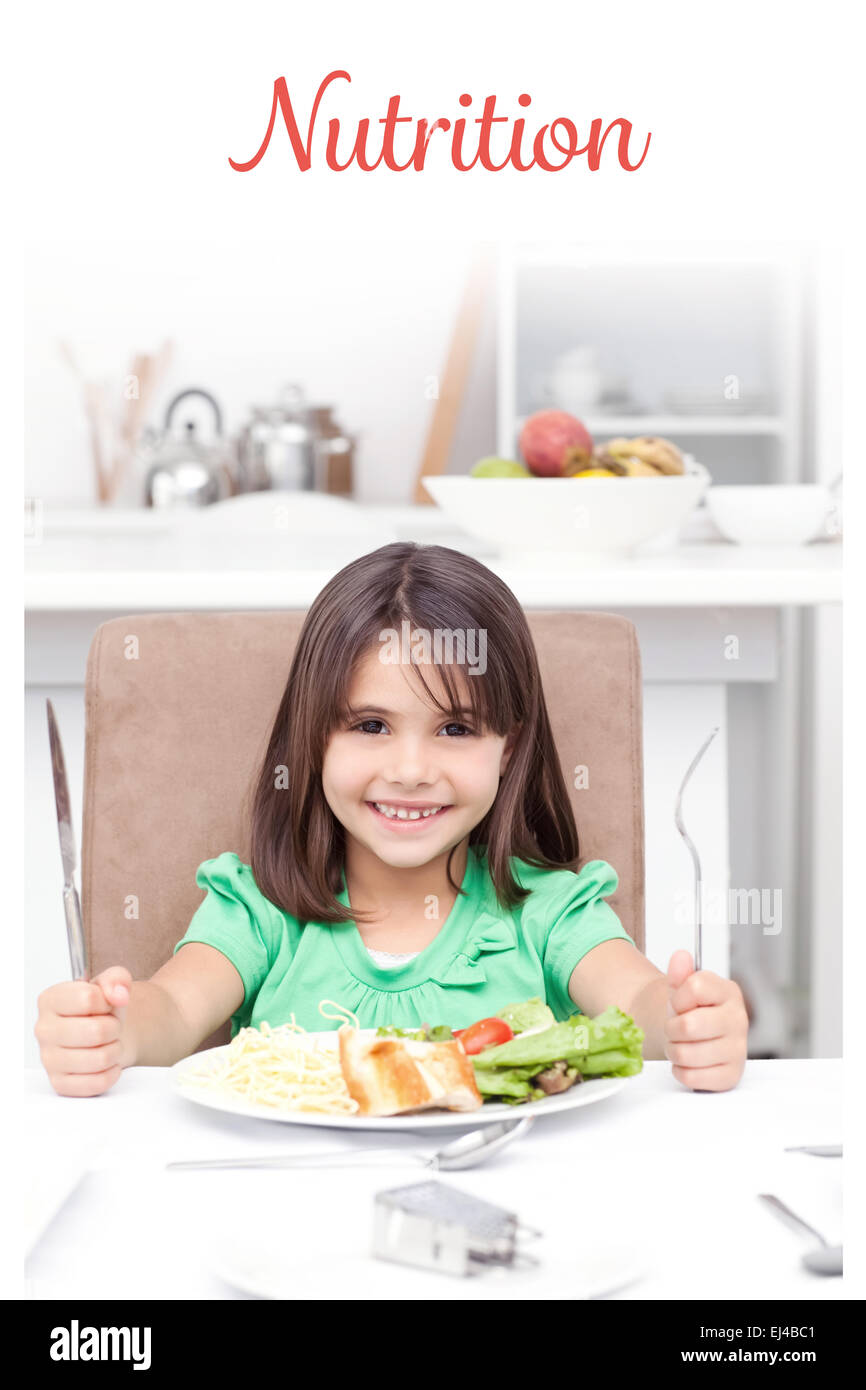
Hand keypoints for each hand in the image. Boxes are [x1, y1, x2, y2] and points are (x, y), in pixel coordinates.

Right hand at [35, 966, 132, 1096]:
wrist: (105, 1036)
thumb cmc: (102, 1011)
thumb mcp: (111, 984)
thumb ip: (117, 978)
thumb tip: (119, 993)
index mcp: (50, 1000)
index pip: (88, 998)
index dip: (107, 1001)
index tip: (105, 1004)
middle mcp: (43, 1029)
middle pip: (96, 1031)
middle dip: (114, 1028)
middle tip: (110, 1027)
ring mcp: (48, 1059)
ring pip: (100, 1059)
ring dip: (115, 1050)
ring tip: (109, 1043)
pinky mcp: (60, 1083)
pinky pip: (98, 1082)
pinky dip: (112, 1072)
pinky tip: (106, 1063)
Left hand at [663, 949, 747, 1091]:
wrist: (696, 1038)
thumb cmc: (691, 1011)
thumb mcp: (682, 988)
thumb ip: (680, 972)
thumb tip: (680, 957)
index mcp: (729, 992)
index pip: (695, 987)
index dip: (678, 997)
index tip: (680, 1003)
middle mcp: (739, 1020)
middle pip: (689, 1025)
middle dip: (672, 1028)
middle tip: (676, 1028)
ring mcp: (738, 1049)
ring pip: (687, 1053)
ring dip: (674, 1051)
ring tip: (681, 1044)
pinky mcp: (731, 1075)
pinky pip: (692, 1076)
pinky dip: (681, 1070)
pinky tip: (689, 1062)